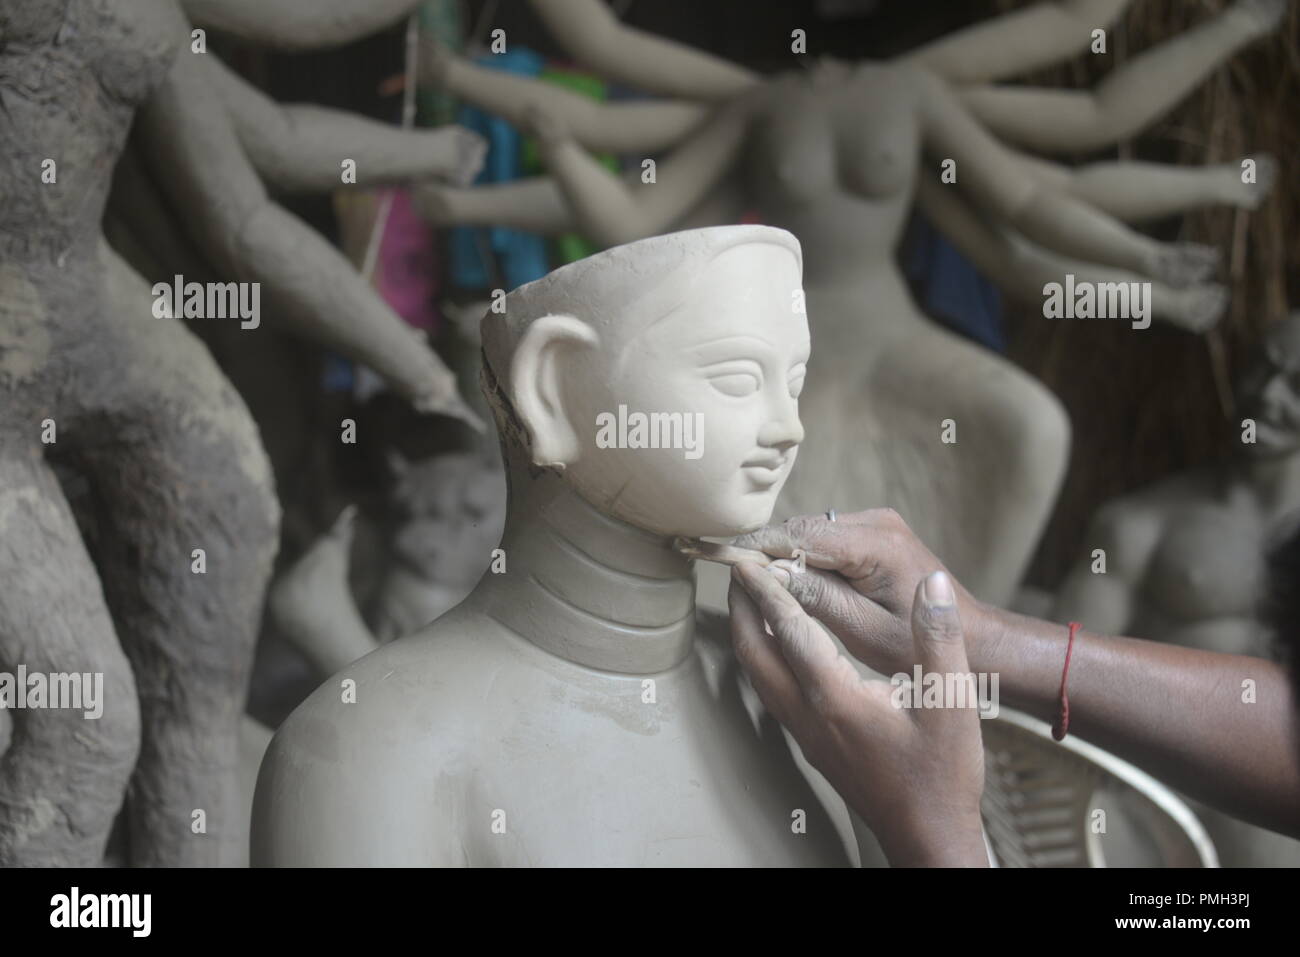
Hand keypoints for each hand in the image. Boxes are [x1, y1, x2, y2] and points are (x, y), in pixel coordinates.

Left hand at [729, 564, 987, 866]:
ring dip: (749, 632)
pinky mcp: (810, 742)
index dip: (769, 591)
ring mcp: (804, 732)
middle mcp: (809, 715)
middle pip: (754, 652)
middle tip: (740, 569)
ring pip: (757, 673)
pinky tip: (778, 643)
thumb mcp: (952, 701)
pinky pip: (771, 689)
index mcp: (837, 699)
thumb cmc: (943, 773)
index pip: (791, 632)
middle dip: (742, 608)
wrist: (929, 834)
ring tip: (751, 597)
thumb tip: (932, 584)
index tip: (750, 559)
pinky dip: (764, 655)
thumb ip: (940, 638)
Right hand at [732, 509, 992, 677]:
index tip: (724, 562)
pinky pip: (827, 540)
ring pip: (811, 533)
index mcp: (876, 545)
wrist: (973, 638)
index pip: (801, 534)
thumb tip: (769, 575)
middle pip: (803, 529)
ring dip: (788, 557)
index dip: (759, 548)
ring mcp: (878, 523)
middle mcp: (877, 522)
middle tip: (736, 584)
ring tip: (760, 589)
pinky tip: (795, 587)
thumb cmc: (924, 646)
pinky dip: (807, 559)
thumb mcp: (865, 631)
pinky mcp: (876, 532)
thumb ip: (817, 598)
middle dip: (769, 554)